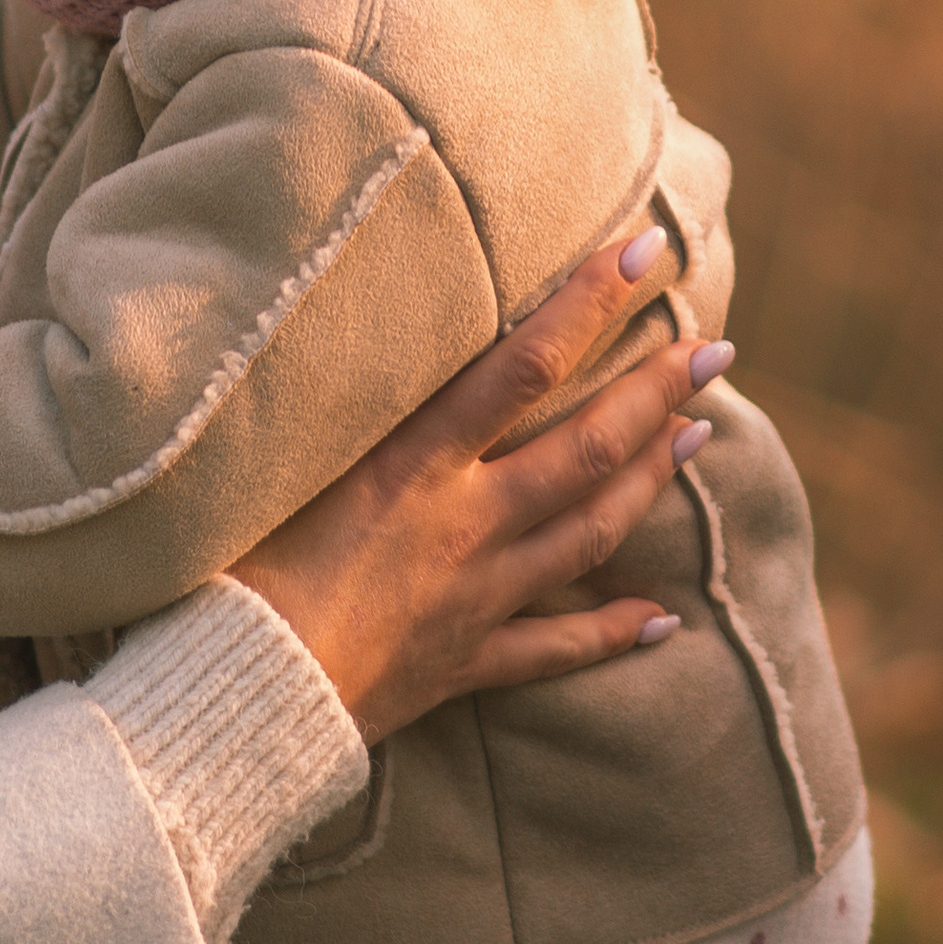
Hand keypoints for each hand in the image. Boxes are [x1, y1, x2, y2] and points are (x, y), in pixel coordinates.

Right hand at [233, 230, 729, 740]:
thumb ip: (330, 403)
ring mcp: (472, 594)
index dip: (589, 304)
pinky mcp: (459, 660)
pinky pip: (552, 648)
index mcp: (412, 464)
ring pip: (587, 532)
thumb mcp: (273, 459)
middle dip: (656, 394)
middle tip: (716, 351)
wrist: (236, 690)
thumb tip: (347, 326)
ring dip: (649, 482)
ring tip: (698, 437)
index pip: (523, 366)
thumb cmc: (226, 564)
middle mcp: (460, 522)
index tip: (646, 253)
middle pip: (584, 449)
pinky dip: (610, 632)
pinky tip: (660, 619)